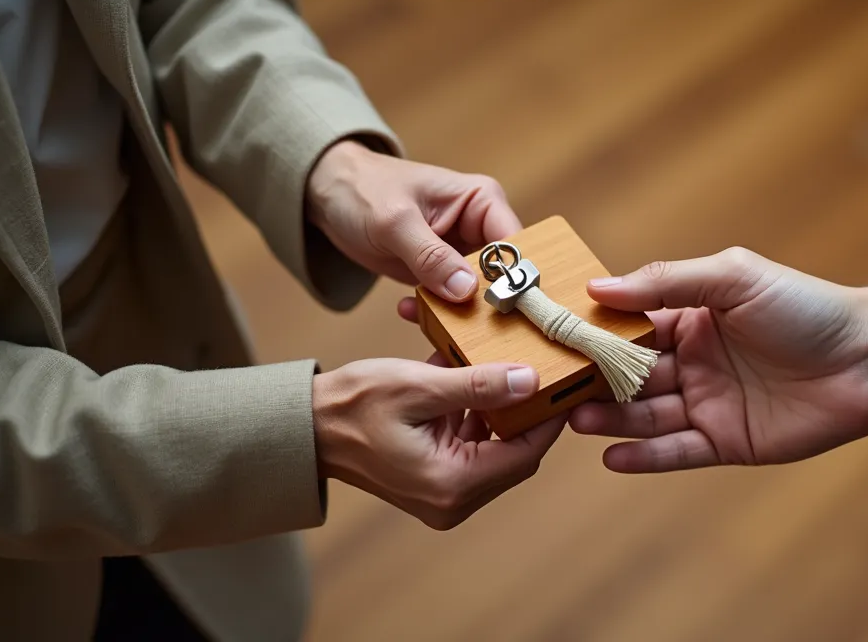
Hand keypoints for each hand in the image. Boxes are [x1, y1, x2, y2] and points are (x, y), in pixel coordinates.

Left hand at [305, 140, 521, 302]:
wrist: (329, 196)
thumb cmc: (363, 189)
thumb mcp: (395, 222)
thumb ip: (431, 256)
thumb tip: (467, 290)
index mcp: (482, 202)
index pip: (515, 244)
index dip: (514, 278)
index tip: (503, 310)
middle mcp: (480, 229)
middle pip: (504, 276)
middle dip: (488, 305)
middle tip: (472, 331)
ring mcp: (462, 254)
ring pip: (479, 296)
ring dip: (460, 315)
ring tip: (436, 323)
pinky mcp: (442, 274)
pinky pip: (451, 303)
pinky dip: (435, 313)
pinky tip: (410, 311)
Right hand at [313, 356, 563, 528]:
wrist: (304, 427)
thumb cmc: (353, 407)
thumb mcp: (420, 387)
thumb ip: (478, 386)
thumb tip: (530, 380)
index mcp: (452, 484)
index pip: (526, 454)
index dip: (548, 416)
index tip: (563, 381)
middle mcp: (452, 499)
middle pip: (515, 453)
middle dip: (524, 410)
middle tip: (539, 368)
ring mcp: (443, 493)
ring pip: (494, 446)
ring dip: (498, 409)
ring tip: (501, 367)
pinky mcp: (434, 479)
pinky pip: (471, 445)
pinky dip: (474, 414)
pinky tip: (469, 379)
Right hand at [568, 248, 867, 472]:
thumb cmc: (808, 308)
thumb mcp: (734, 278)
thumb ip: (668, 282)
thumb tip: (598, 286)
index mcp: (693, 319)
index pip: (630, 325)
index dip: (592, 331)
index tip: (550, 333)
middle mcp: (694, 362)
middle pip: (630, 375)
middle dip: (592, 381)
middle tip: (552, 386)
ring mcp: (709, 404)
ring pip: (647, 414)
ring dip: (611, 418)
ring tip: (576, 420)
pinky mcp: (728, 442)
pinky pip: (677, 451)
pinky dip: (646, 455)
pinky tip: (613, 455)